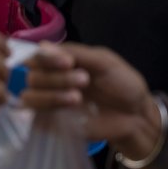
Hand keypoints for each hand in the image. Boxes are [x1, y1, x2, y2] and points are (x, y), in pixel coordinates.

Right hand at [21, 42, 162, 161]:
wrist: (137, 115)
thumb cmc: (123, 84)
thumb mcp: (104, 62)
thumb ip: (76, 54)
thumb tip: (42, 46)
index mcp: (61, 61)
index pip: (37, 56)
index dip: (46, 58)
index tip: (68, 62)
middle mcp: (51, 80)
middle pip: (33, 76)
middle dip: (56, 78)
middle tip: (84, 80)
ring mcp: (51, 102)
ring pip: (30, 96)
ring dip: (51, 95)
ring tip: (77, 98)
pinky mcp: (53, 123)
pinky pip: (36, 117)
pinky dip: (50, 110)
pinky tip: (72, 109)